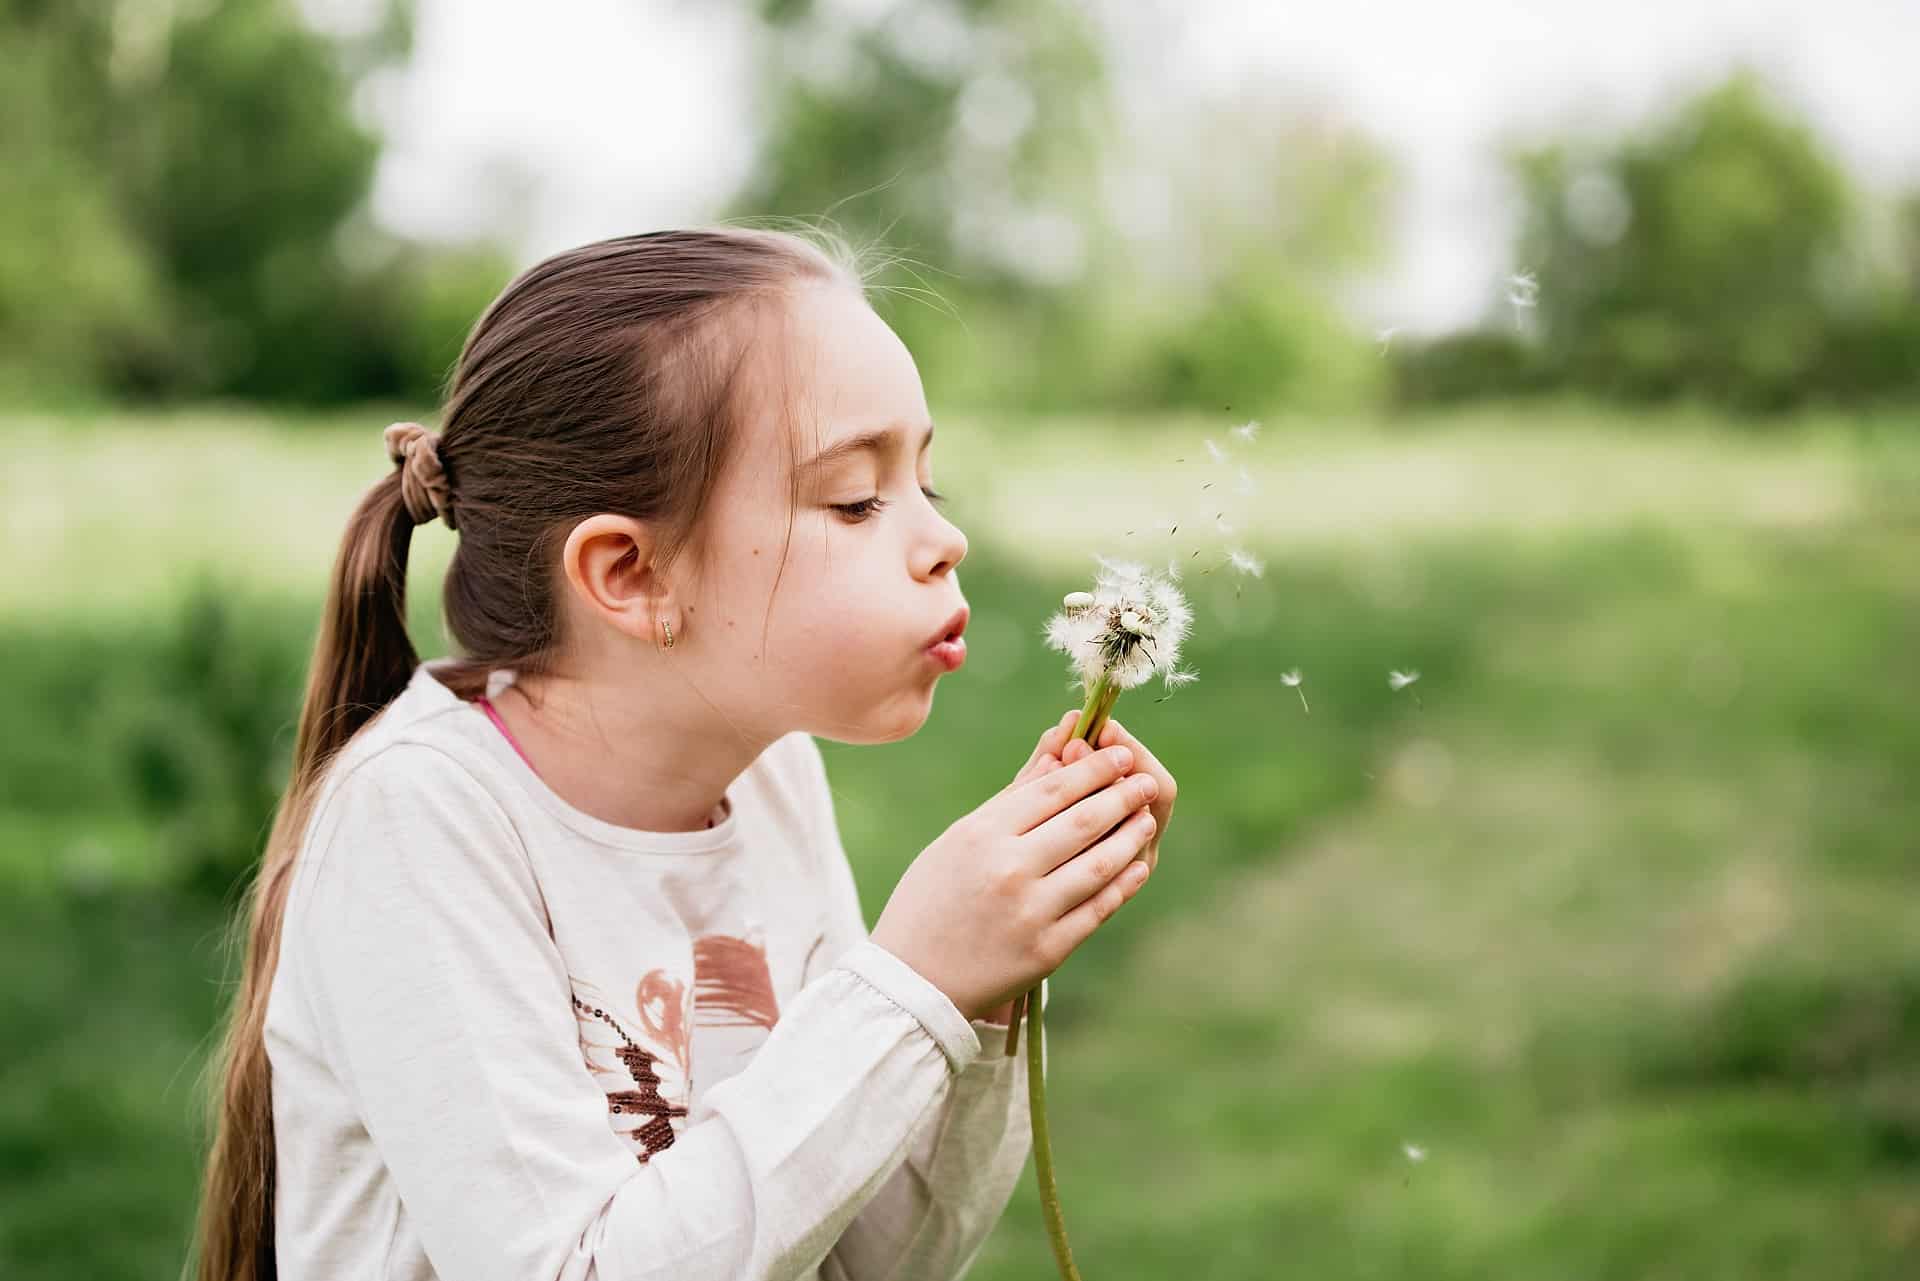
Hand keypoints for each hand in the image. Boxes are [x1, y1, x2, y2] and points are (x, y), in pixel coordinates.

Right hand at [870, 717, 1158, 1023]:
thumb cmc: (930, 899)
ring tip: (1146, 818)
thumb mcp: (958, 839)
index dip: (1095, 769)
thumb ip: (1011, 800)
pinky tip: (1136, 866)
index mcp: (981, 834)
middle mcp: (1009, 869)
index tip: (1120, 755)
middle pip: (1083, 821)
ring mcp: (1031, 912)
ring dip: (1130, 837)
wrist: (912, 980)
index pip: (1054, 789)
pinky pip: (1098, 909)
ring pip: (1099, 864)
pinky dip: (1123, 884)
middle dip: (1123, 796)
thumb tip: (1058, 757)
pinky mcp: (1047, 950)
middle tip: (1146, 781)